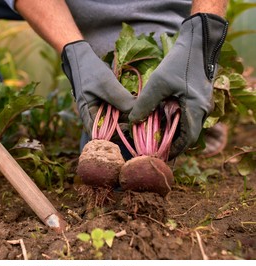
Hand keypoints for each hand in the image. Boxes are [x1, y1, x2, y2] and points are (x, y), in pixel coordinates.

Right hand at [61, 40, 135, 136]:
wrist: (83, 57)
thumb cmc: (90, 70)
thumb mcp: (106, 84)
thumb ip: (120, 99)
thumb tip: (137, 113)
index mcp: (88, 115)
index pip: (100, 136)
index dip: (114, 136)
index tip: (129, 128)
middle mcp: (95, 115)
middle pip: (111, 130)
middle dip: (125, 127)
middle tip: (140, 119)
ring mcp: (102, 109)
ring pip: (117, 120)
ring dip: (129, 118)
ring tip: (142, 112)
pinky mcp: (109, 103)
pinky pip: (120, 110)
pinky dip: (128, 109)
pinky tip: (137, 105)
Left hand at [129, 13, 227, 158]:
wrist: (197, 41)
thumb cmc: (180, 61)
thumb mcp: (158, 83)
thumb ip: (145, 103)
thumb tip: (132, 121)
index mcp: (197, 110)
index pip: (187, 140)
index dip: (173, 150)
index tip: (158, 155)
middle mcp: (202, 110)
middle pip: (186, 134)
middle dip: (169, 141)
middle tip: (152, 146)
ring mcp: (201, 103)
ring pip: (185, 124)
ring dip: (170, 129)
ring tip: (152, 133)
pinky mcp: (196, 97)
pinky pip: (185, 114)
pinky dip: (172, 118)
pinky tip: (158, 117)